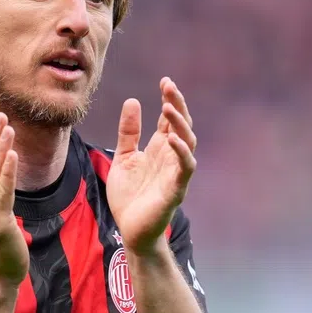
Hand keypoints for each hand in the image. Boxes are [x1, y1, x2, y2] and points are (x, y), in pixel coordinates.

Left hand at [107, 77, 196, 254]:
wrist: (130, 231)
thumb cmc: (129, 197)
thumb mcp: (124, 158)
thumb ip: (128, 132)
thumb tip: (133, 101)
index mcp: (160, 149)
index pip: (170, 119)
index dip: (170, 100)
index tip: (164, 81)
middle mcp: (171, 158)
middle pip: (182, 125)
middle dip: (178, 105)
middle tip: (169, 86)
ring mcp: (176, 173)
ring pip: (188, 142)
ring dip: (180, 124)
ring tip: (168, 107)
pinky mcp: (176, 189)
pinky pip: (185, 168)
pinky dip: (181, 152)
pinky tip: (172, 138)